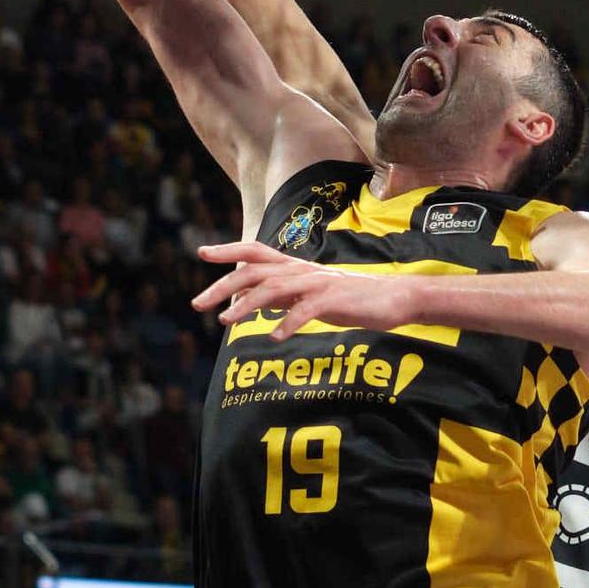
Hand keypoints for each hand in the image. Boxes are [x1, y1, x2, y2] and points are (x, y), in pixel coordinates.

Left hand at [193, 241, 410, 339]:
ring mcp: (316, 284)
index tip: (201, 252)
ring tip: (225, 323)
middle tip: (197, 303)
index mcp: (294, 267)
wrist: (391, 298)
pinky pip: (305, 311)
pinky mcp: (333, 300)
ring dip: (246, 305)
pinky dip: (287, 323)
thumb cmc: (349, 298)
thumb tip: (251, 302)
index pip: (254, 251)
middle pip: (253, 271)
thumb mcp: (308, 295)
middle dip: (222, 285)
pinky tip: (273, 337)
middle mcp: (301, 270)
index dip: (228, 250)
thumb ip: (281, 296)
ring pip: (273, 288)